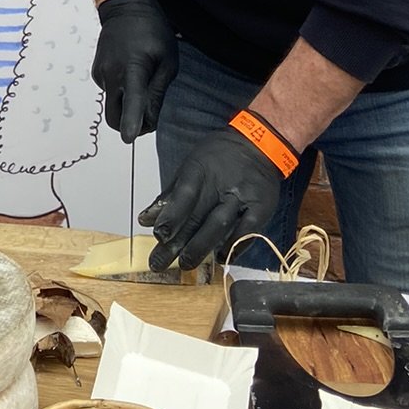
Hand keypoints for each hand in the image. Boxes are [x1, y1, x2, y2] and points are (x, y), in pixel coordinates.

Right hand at [92, 0, 177, 143]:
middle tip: (147, 117)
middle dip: (128, 124)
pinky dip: (120, 90)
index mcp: (133, 69)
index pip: (132, 101)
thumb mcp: (167, 62)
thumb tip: (149, 121)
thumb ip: (157, 94)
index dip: (131, 122)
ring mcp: (101, 73)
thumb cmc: (152, 32)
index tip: (129, 137)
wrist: (125, 7)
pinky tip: (129, 69)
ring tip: (141, 77)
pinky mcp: (96, 73)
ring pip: (113, 104)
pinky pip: (110, 92)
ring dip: (126, 103)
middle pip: (114, 116)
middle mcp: (112, 74)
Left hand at [140, 121, 288, 270]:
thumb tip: (146, 219)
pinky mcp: (262, 207)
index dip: (171, 216)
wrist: (262, 144)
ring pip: (219, 225)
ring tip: (186, 264)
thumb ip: (170, 194)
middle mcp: (222, 183)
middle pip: (197, 216)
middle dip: (177, 243)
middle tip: (161, 262)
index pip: (184, 194)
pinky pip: (246, 232)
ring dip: (200, 247)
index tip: (159, 235)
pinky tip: (219, 258)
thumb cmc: (221, 157)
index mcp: (201, 168)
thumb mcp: (192, 164)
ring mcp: (243, 196)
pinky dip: (232, 247)